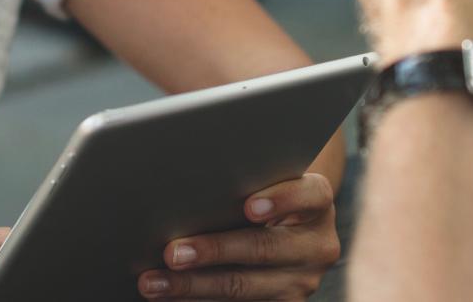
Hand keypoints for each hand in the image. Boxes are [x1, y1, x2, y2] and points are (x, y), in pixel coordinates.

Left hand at [138, 173, 341, 299]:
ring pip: (244, 287)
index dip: (280, 199)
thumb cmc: (263, 197)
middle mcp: (317, 245)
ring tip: (154, 282)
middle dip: (213, 250)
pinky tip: (170, 297)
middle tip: (172, 253)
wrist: (290, 237)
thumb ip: (245, 181)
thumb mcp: (268, 184)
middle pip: (264, 247)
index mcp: (317, 203)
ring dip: (193, 286)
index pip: (308, 195)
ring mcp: (303, 282)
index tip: (248, 206)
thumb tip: (183, 189)